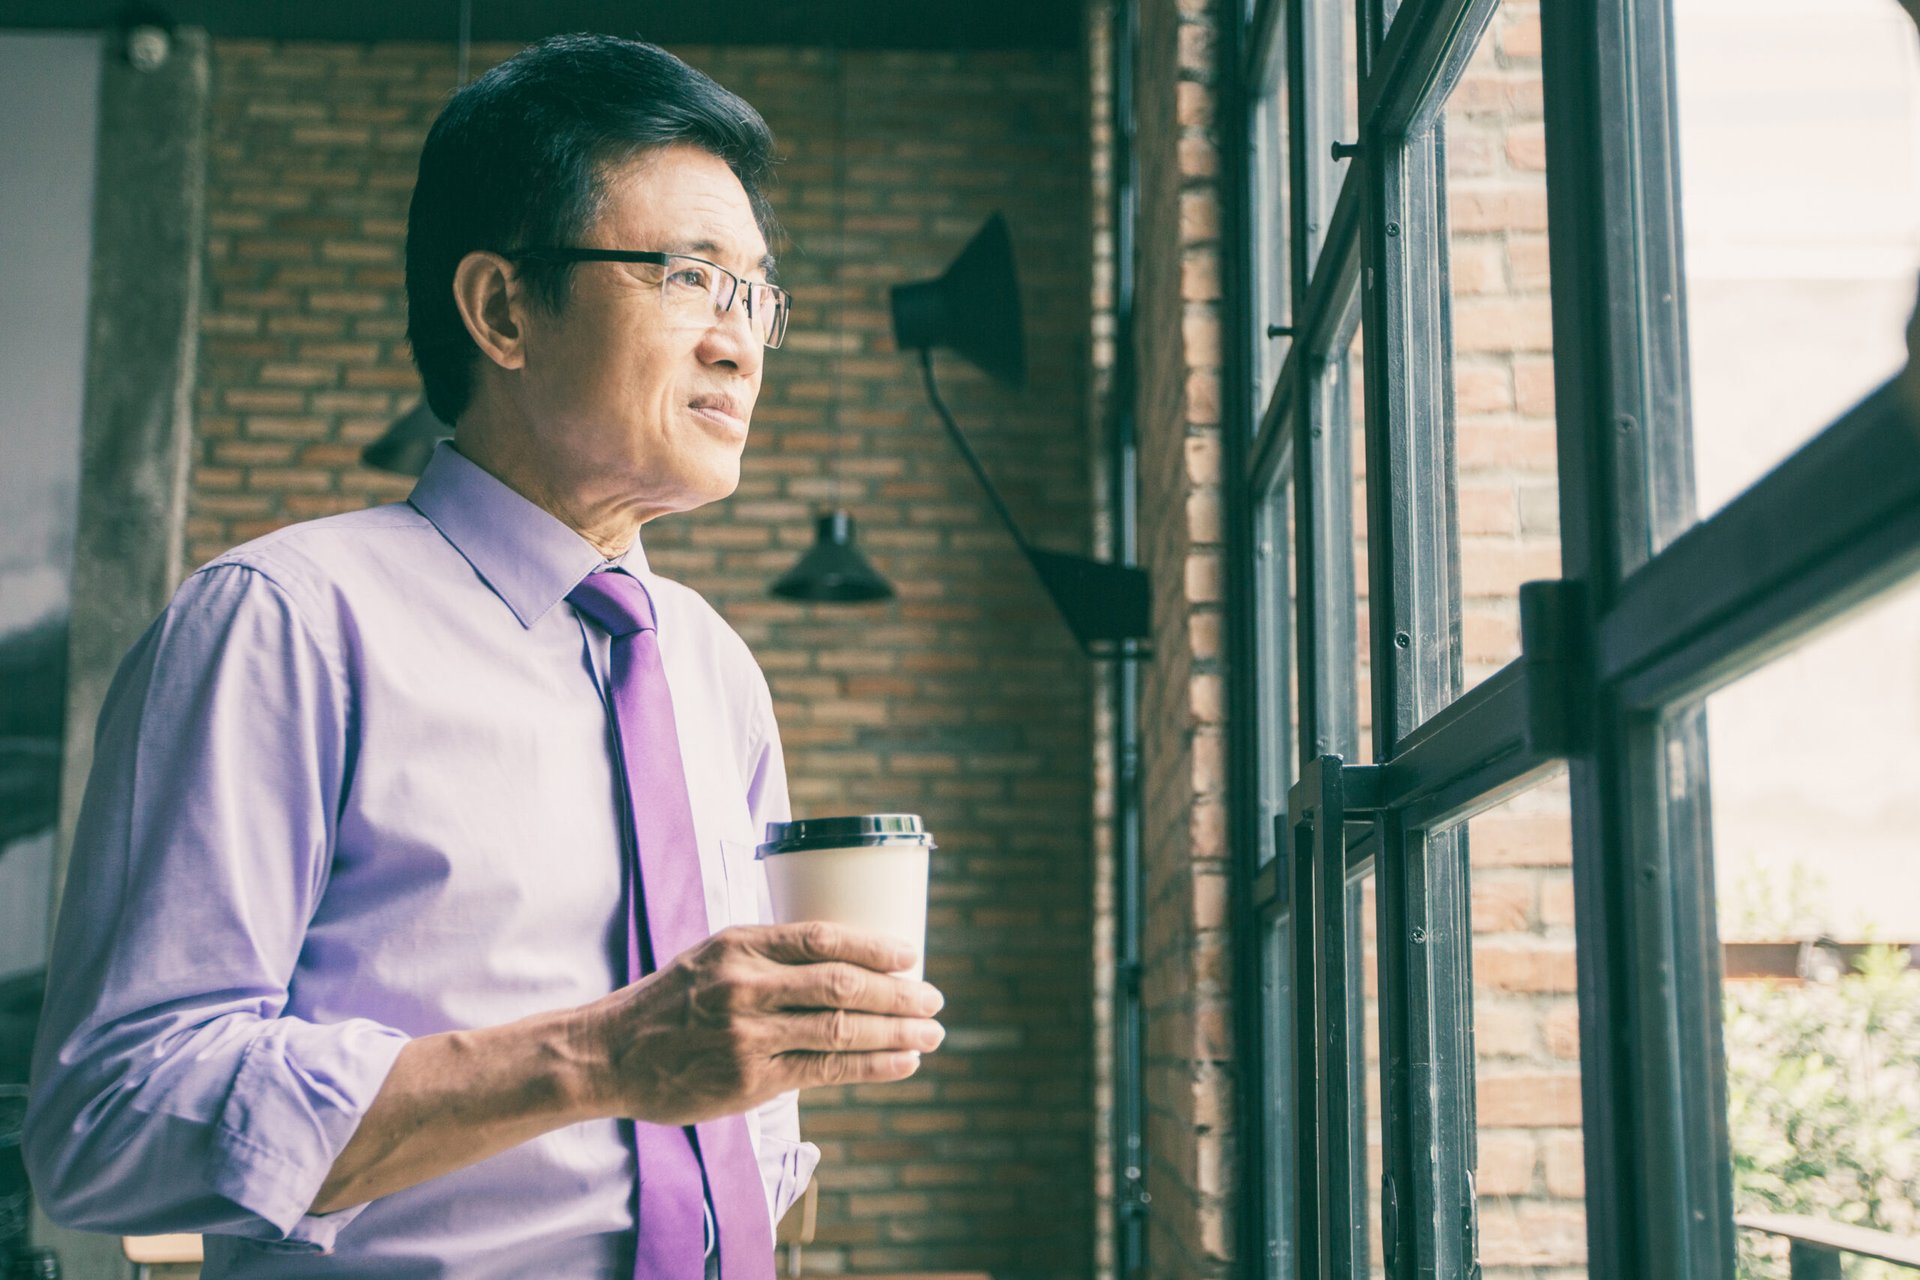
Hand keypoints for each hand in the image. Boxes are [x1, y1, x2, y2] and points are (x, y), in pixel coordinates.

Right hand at [580, 921, 945, 1125]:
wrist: (611, 1053)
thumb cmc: (671, 1001)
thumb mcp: (712, 956)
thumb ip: (768, 955)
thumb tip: (842, 958)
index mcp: (739, 945)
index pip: (822, 938)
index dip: (874, 946)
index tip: (911, 955)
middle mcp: (745, 986)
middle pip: (842, 986)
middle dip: (899, 993)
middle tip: (934, 998)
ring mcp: (748, 1036)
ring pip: (841, 1030)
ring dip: (897, 1032)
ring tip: (932, 1033)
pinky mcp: (749, 1080)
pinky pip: (825, 1070)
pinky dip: (872, 1065)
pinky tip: (902, 1062)